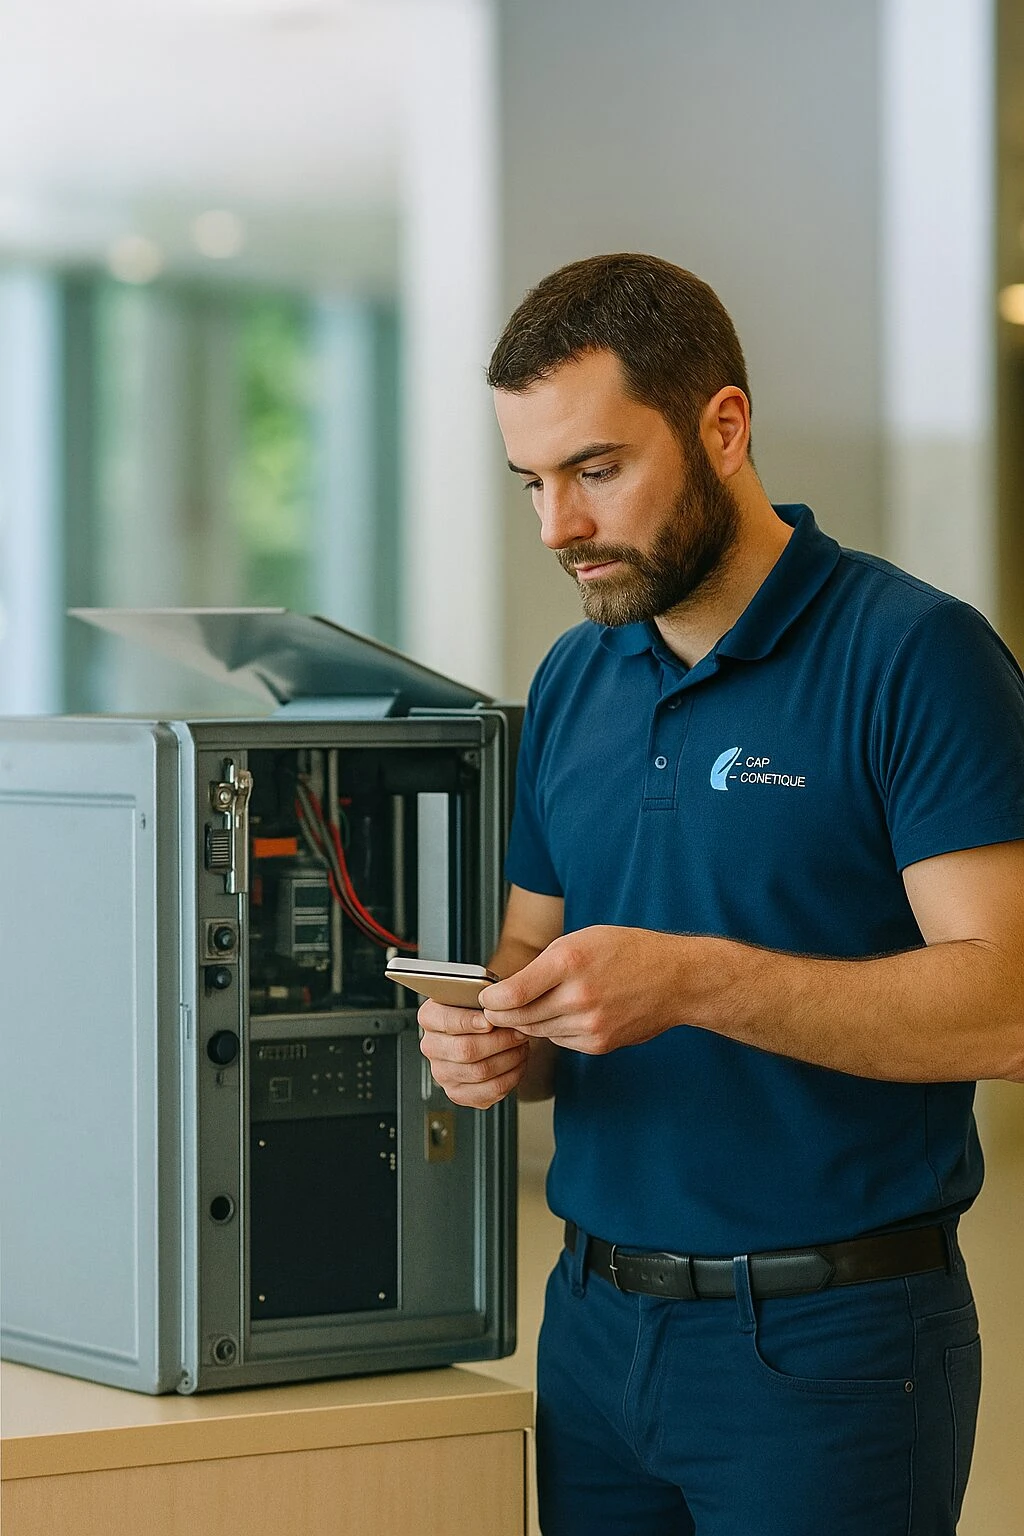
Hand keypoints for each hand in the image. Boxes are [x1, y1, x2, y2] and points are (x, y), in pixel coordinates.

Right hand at [417, 998, 529, 1108]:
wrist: (487, 1034)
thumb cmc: (482, 1011)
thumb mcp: (479, 993)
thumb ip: (483, 993)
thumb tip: (498, 999)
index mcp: (430, 1017)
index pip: (444, 1021)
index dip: (469, 1022)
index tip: (490, 1020)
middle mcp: (431, 1046)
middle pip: (465, 1050)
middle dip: (499, 1041)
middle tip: (518, 1032)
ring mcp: (443, 1073)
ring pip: (480, 1071)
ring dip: (509, 1058)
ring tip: (521, 1045)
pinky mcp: (458, 1093)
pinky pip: (489, 1091)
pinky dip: (511, 1077)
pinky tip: (517, 1063)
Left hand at [479, 925, 689, 1054]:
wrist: (676, 979)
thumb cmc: (629, 951)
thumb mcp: (582, 939)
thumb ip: (544, 965)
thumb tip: (509, 990)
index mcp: (569, 962)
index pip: (512, 993)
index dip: (492, 1001)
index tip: (487, 999)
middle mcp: (578, 996)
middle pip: (521, 1017)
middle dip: (504, 1015)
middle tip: (499, 1009)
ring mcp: (590, 1024)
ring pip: (539, 1031)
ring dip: (530, 1022)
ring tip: (538, 1005)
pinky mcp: (598, 1044)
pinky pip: (561, 1040)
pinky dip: (556, 1029)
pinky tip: (567, 1013)